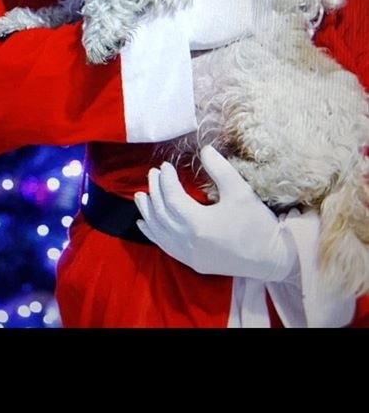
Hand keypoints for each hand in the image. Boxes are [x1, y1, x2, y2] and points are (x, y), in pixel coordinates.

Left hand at [134, 146, 296, 281]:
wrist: (271, 258)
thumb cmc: (257, 224)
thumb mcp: (240, 191)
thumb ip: (220, 169)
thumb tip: (204, 149)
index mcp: (199, 224)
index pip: (172, 198)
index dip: (166, 180)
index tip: (165, 166)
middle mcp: (189, 242)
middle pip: (162, 214)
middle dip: (155, 191)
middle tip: (153, 173)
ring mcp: (189, 255)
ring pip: (159, 232)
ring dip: (148, 213)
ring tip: (140, 196)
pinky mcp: (193, 262)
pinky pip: (165, 247)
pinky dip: (153, 234)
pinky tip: (145, 224)